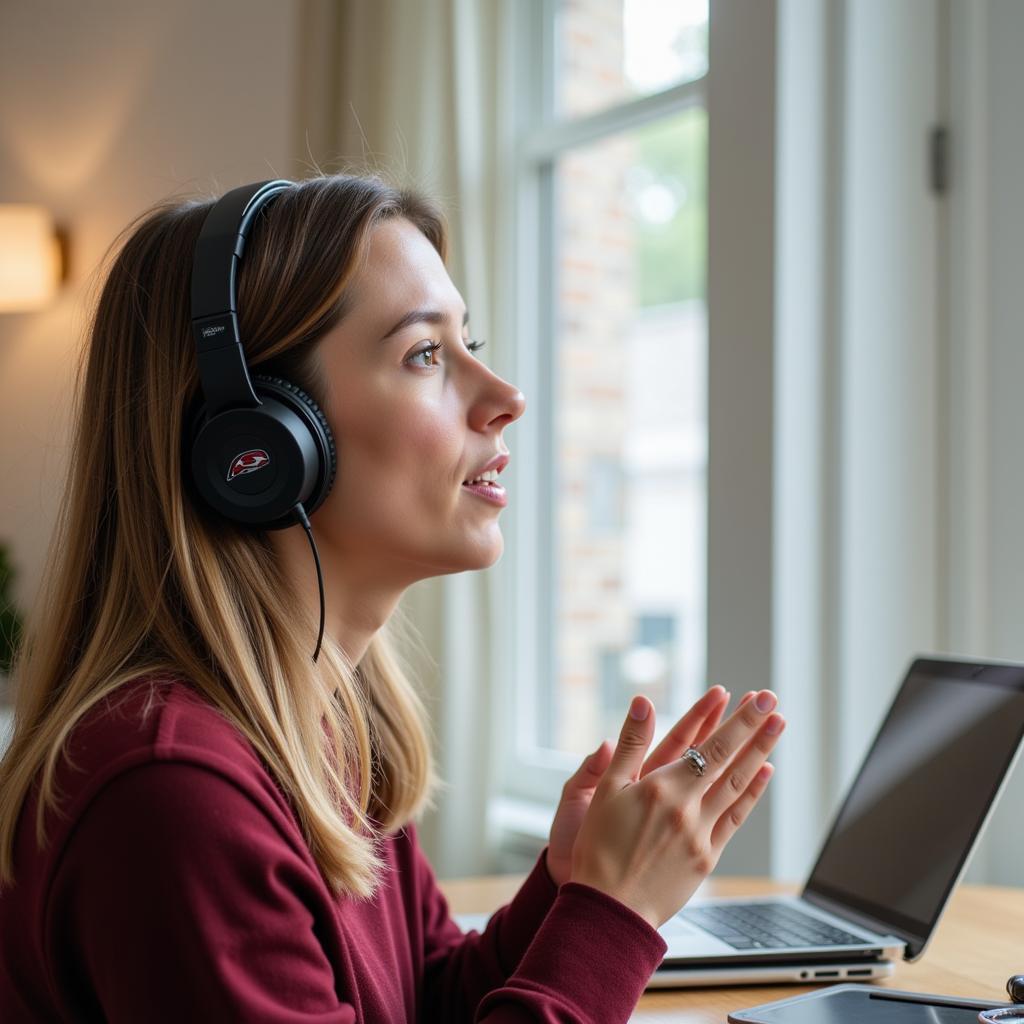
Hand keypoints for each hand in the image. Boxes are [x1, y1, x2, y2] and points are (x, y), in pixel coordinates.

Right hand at [569, 689, 784, 928]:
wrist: (609, 910)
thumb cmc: (598, 848)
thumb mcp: (604, 789)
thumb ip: (629, 743)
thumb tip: (642, 702)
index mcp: (659, 786)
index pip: (706, 744)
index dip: (733, 719)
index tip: (754, 698)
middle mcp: (685, 807)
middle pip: (728, 759)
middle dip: (753, 727)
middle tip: (772, 700)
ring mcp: (700, 833)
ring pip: (737, 785)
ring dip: (759, 753)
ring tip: (777, 727)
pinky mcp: (706, 856)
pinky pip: (736, 818)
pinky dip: (752, 793)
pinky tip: (763, 774)